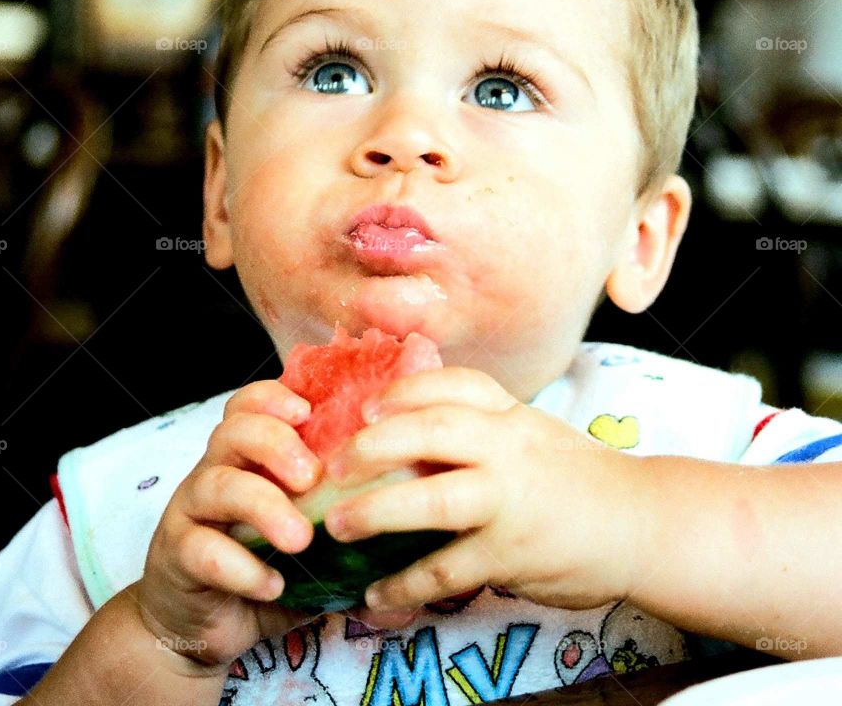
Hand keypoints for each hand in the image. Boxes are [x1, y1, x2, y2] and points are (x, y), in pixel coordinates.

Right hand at [135, 379, 325, 674]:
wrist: (198, 624)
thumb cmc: (265, 570)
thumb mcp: (312, 552)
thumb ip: (354, 550)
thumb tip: (416, 576)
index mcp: (247, 457)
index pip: (250, 404)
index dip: (274, 398)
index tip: (308, 411)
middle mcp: (216, 471)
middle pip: (233, 431)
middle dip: (275, 445)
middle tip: (311, 478)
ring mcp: (192, 511)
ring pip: (216, 484)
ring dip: (263, 506)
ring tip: (300, 539)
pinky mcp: (176, 555)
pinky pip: (201, 549)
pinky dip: (240, 566)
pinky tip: (273, 585)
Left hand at [322, 367, 644, 612]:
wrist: (643, 524)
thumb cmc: (577, 477)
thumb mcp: (532, 436)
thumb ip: (481, 430)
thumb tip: (406, 433)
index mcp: (511, 415)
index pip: (454, 384)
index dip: (405, 391)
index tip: (367, 404)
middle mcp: (507, 448)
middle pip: (431, 431)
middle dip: (374, 444)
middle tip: (334, 464)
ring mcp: (509, 501)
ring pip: (432, 501)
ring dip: (375, 513)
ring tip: (337, 526)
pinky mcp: (511, 554)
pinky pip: (446, 570)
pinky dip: (405, 584)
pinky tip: (376, 594)